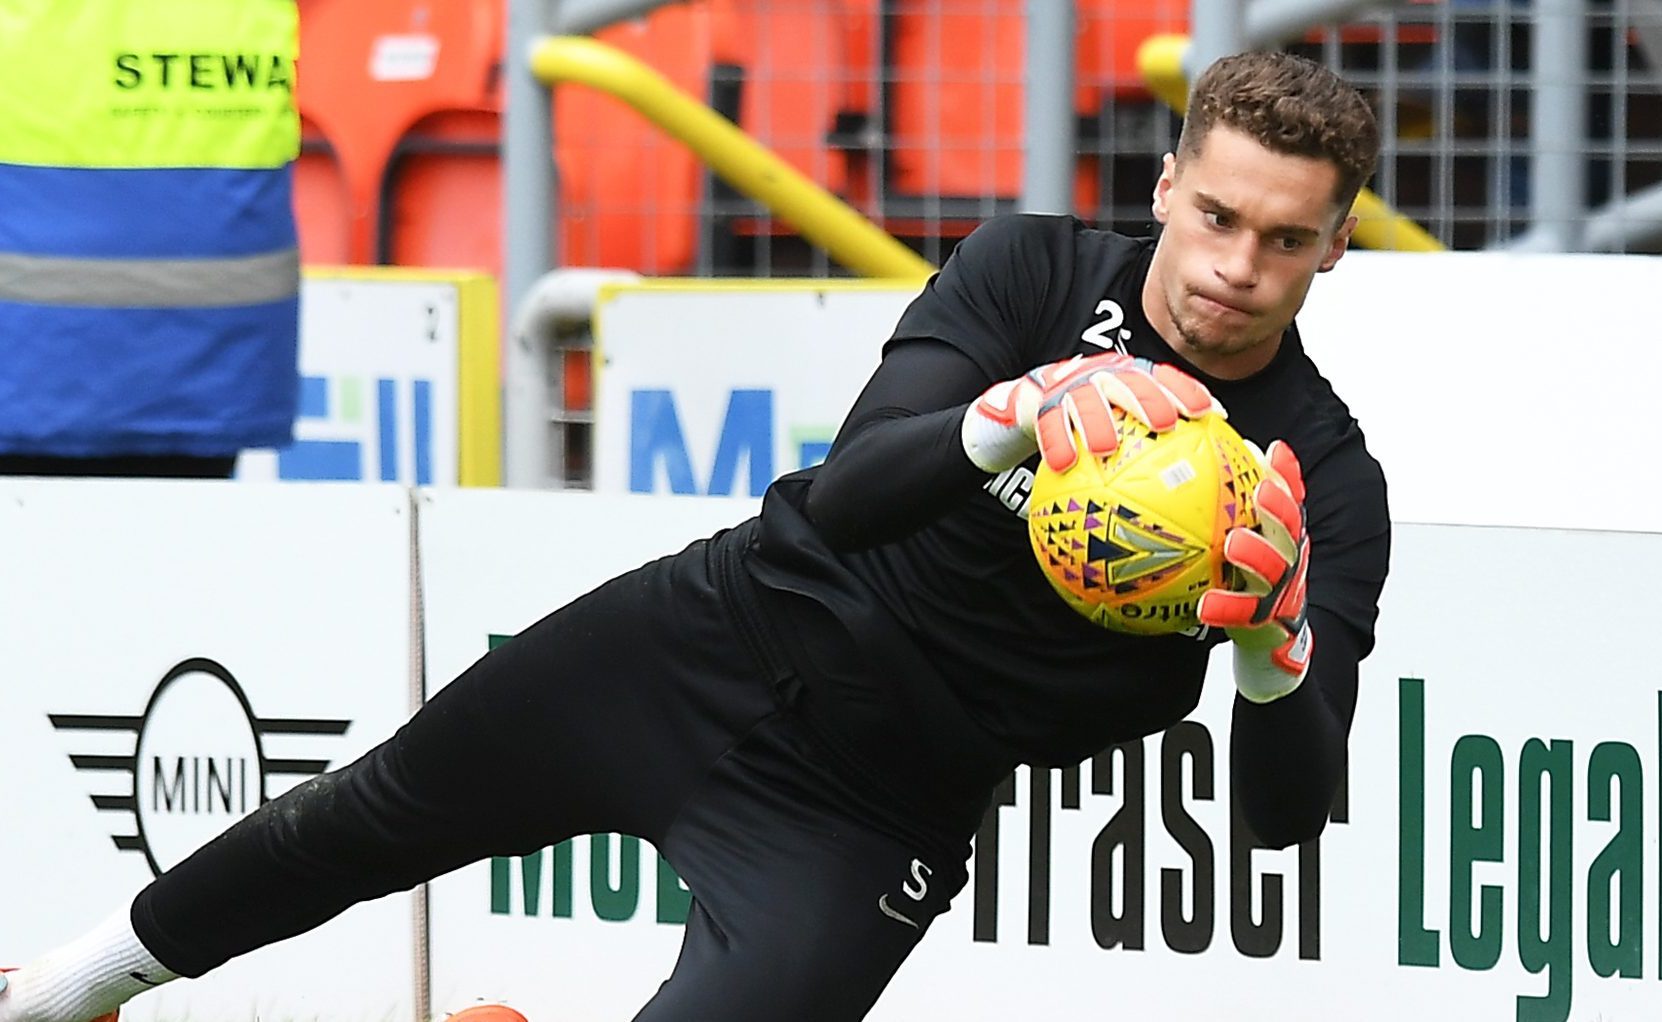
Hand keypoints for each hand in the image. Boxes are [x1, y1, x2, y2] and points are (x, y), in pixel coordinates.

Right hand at [961, 353, 1216, 473]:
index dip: (1187, 392)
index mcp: (1127, 377)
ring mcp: (1070, 388)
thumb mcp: (1122, 422)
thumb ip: (1158, 443)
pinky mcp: (1040, 402)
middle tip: (1164, 424)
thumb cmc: (1090, 420)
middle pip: (1129, 383)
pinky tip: (1062, 464)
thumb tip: (1207, 471)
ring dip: (1096, 422)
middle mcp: (1101, 377)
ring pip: (1085, 401)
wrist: (1030, 401)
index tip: (1211, 413)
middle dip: (1148, 400)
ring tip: (1106, 447)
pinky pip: (1048, 424)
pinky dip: (1054, 443)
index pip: (1162, 378)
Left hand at [1197, 440, 1312, 702]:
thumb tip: (1203, 469)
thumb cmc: (1251, 587)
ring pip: (1275, 570)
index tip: (1271, 451)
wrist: (1271, 648)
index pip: (1292, 502)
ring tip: (1234, 543)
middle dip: (1279, 507)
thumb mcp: (1250, 550)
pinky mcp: (1266, 624)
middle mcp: (1290, 561)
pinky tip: (1204, 605)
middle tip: (1259, 490)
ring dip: (1257, 555)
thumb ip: (1233, 515)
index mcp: (1285, 540)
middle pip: (1291, 529)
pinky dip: (1226, 609)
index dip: (1286, 475)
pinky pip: (1245, 615)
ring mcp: (1282, 592)